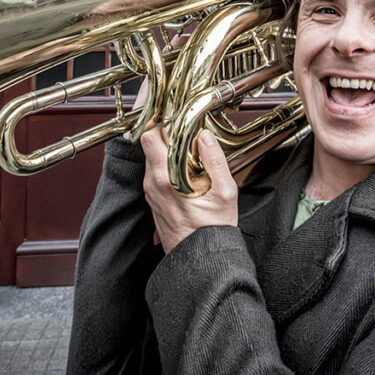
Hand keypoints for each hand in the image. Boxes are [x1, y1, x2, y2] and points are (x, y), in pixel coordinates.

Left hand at [141, 126, 237, 253]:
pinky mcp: (153, 198)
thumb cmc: (213, 230)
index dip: (161, 122)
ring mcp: (151, 192)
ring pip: (151, 158)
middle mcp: (153, 183)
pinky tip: (184, 166)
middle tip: (183, 127)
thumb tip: (205, 136)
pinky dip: (165, 163)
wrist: (200, 259)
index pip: (150, 138)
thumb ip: (215, 161)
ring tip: (187, 147)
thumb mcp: (225, 192)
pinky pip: (154, 172)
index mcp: (166, 178)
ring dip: (166, 148)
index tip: (175, 115)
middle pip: (148, 144)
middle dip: (164, 132)